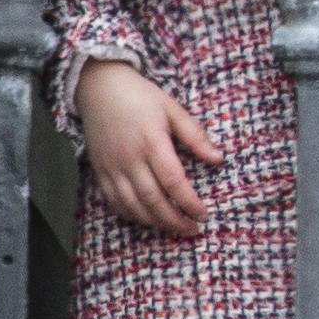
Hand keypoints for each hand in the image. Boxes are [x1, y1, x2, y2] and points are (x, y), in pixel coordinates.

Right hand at [75, 59, 223, 238]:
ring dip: (154, 222)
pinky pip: (114, 201)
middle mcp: (130, 159)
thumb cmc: (141, 97)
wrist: (99, 89)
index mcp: (152, 142)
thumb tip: (218, 159)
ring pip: (132, 205)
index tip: (204, 214)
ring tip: (174, 229)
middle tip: (193, 229)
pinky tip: (146, 219)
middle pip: (152, 199)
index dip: (189, 202)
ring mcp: (112, 167)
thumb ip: (195, 136)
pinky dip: (131, 215)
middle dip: (174, 220)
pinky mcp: (100, 171)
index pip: (173, 181)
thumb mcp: (173, 109)